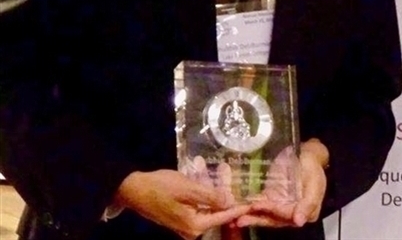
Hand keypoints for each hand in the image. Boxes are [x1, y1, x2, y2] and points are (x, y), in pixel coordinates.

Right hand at [114, 168, 249, 239]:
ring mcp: (185, 227)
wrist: (134, 190)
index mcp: (194, 225)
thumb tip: (229, 202)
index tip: (253, 203)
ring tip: (232, 186)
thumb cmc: (161, 187)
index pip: (223, 217)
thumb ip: (209, 196)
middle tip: (245, 190)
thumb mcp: (187, 188)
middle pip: (217, 215)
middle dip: (229, 202)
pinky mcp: (180, 220)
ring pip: (209, 212)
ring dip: (218, 200)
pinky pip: (200, 210)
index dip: (238, 208)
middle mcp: (191, 231)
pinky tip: (213, 188)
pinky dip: (207, 200)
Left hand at [233, 139, 327, 228]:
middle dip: (256, 219)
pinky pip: (259, 205)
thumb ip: (309, 203)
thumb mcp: (315, 183)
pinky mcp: (270, 199)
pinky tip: (237, 209)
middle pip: (272, 219)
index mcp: (305, 212)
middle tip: (240, 219)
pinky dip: (248, 208)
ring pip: (264, 215)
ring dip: (250, 217)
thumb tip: (299, 221)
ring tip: (235, 219)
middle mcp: (291, 213)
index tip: (259, 205)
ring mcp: (279, 206)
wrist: (306, 155)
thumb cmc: (312, 167)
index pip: (286, 215)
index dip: (273, 210)